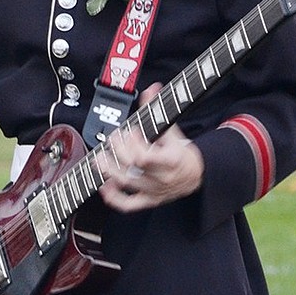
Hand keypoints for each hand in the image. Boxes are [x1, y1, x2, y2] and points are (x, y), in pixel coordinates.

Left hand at [98, 83, 204, 211]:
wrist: (197, 174)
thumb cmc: (183, 152)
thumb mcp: (174, 130)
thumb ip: (158, 111)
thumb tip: (151, 89)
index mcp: (171, 160)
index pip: (146, 157)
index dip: (134, 143)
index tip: (131, 130)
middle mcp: (162, 178)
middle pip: (133, 168)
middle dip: (118, 151)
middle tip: (112, 138)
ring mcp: (154, 190)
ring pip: (128, 183)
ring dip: (109, 170)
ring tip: (98, 158)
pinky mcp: (149, 200)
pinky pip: (129, 205)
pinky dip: (114, 198)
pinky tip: (103, 186)